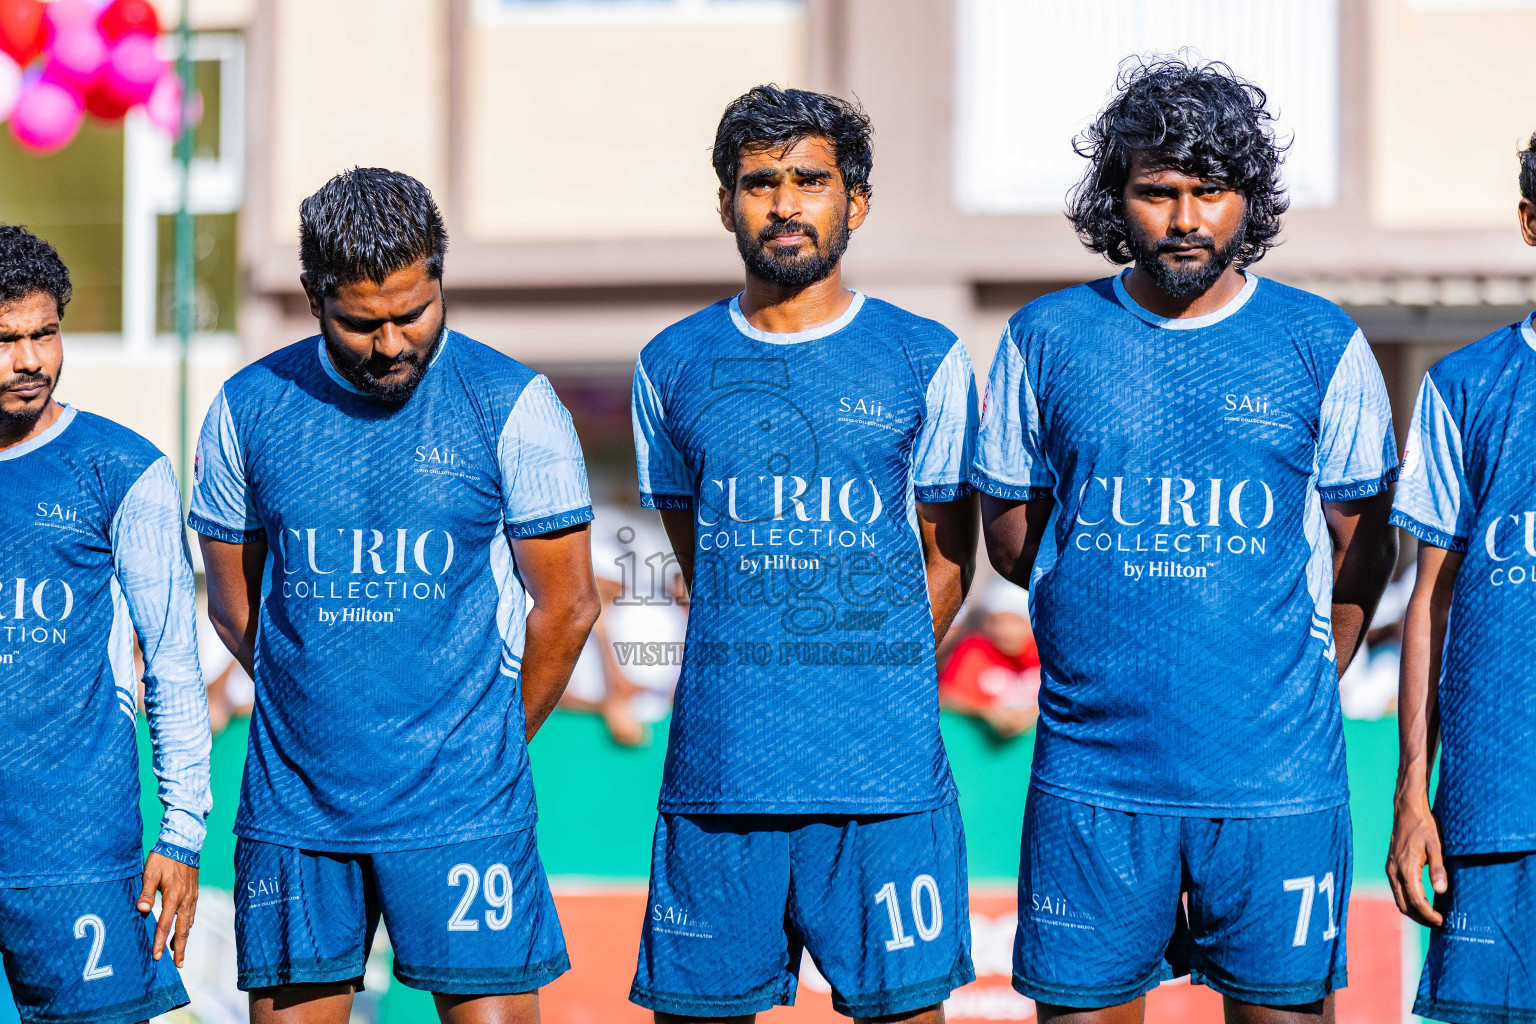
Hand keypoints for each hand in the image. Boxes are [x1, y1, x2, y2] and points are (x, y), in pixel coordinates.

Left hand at [137, 852, 199, 965]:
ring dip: (184, 938)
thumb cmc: (163, 858)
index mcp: (173, 896)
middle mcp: (185, 899)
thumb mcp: (150, 873)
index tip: (157, 957)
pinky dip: (188, 925)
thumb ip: (146, 892)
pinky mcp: (194, 893)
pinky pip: (192, 914)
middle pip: (183, 929)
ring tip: (179, 951)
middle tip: (178, 964)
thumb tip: (142, 909)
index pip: (165, 925)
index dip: (160, 942)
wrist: (183, 844)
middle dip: (180, 948)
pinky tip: (184, 929)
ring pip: (189, 922)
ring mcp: (192, 896)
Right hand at [1386, 795, 1446, 925]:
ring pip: (1398, 899)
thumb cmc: (1424, 826)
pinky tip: (1420, 901)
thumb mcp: (1436, 846)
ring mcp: (1390, 869)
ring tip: (1430, 916)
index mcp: (1405, 868)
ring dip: (1413, 911)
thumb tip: (1441, 891)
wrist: (1407, 810)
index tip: (1441, 921)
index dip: (1428, 914)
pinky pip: (1396, 890)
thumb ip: (1438, 869)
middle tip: (1437, 923)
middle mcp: (1394, 871)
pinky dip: (1407, 901)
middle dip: (1420, 918)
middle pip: (1404, 904)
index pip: (1416, 900)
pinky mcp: (1391, 866)